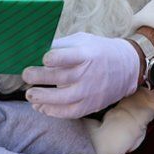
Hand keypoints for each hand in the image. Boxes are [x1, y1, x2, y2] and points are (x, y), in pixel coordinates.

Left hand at [22, 32, 139, 118]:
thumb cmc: (98, 51)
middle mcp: (89, 73)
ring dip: (43, 97)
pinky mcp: (91, 105)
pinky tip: (41, 107)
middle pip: (61, 77)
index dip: (54, 57)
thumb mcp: (83, 41)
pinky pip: (69, 112)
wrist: (127, 67)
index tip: (43, 58)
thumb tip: (35, 51)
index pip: (69, 56)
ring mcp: (90, 92)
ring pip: (63, 99)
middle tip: (26, 75)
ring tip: (30, 94)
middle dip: (39, 76)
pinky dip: (53, 112)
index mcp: (87, 54)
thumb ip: (61, 46)